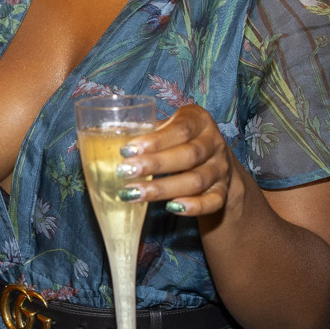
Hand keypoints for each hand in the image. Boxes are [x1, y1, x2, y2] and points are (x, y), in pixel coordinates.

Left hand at [111, 102, 245, 216]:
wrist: (214, 161)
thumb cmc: (180, 141)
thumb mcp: (168, 128)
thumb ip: (147, 131)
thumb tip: (106, 135)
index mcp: (199, 121)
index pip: (180, 129)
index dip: (154, 141)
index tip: (127, 149)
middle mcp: (214, 143)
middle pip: (188, 155)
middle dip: (154, 165)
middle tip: (124, 172)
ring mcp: (220, 169)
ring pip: (196, 181)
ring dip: (163, 189)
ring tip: (133, 193)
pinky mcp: (223, 192)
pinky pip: (212, 202)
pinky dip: (194, 207)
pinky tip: (171, 208)